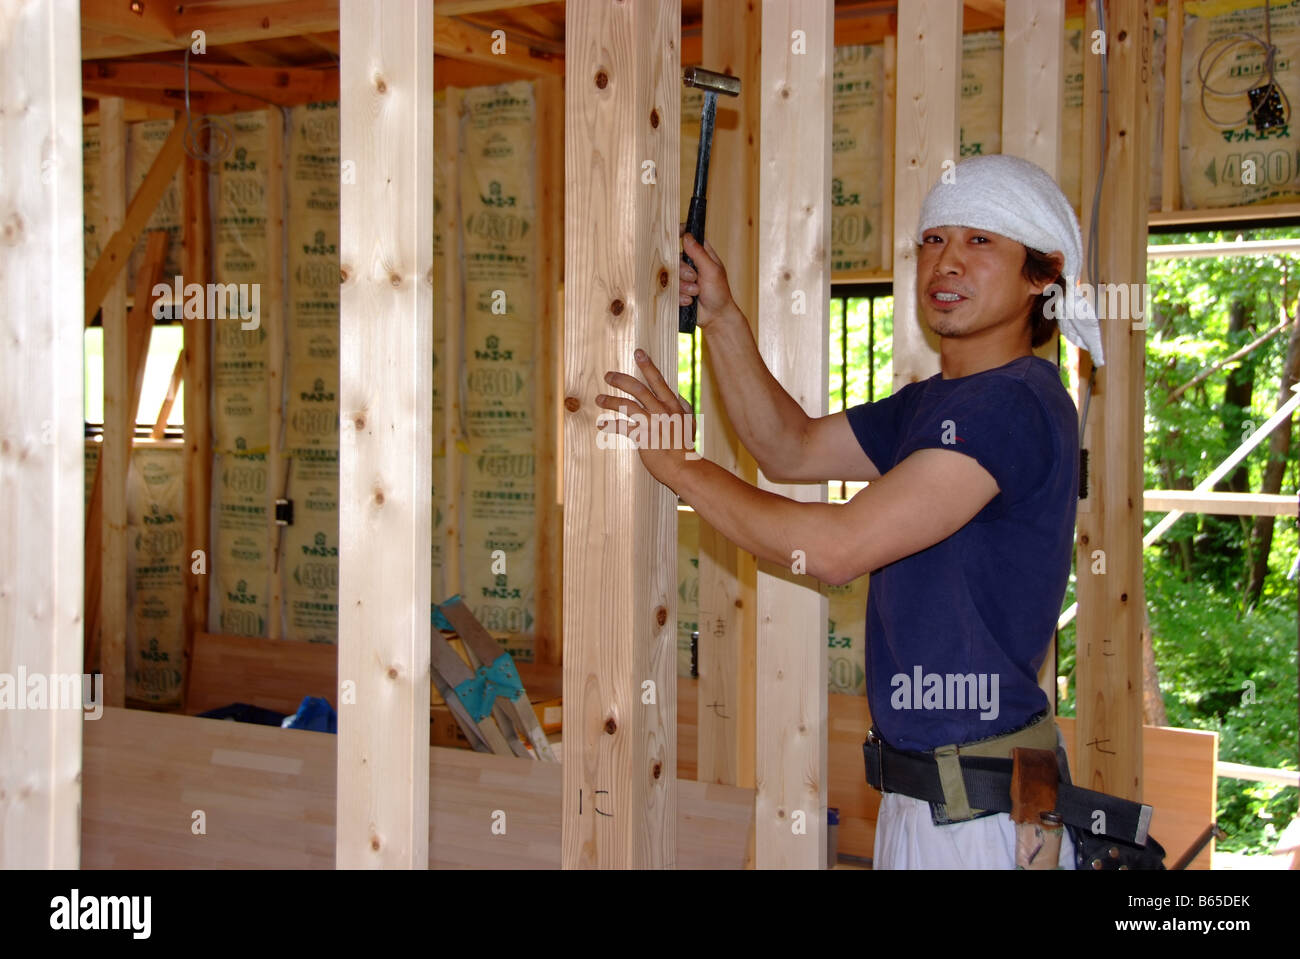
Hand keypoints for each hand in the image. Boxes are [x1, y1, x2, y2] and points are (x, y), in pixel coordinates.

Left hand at [594, 348, 699, 492]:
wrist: (684, 468)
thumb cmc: (685, 447)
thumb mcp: (689, 423)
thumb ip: (683, 407)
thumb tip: (677, 395)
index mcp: (673, 405)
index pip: (658, 380)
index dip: (647, 365)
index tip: (638, 352)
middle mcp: (662, 411)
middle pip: (638, 389)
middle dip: (621, 380)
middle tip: (608, 375)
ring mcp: (652, 423)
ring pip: (627, 405)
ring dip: (610, 401)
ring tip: (598, 399)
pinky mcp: (642, 437)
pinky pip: (622, 427)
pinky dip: (610, 425)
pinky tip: (601, 426)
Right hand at [680, 230, 734, 326]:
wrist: (716, 317)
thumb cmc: (719, 293)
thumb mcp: (712, 271)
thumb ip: (699, 254)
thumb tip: (687, 236)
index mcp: (702, 254)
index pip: (689, 237)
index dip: (680, 232)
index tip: (675, 233)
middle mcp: (690, 263)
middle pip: (675, 257)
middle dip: (683, 271)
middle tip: (695, 278)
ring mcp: (682, 277)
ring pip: (671, 275)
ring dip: (683, 286)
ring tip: (696, 293)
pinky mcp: (676, 290)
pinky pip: (669, 289)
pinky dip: (680, 296)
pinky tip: (689, 301)